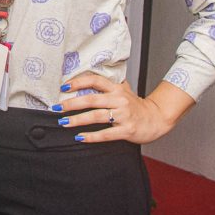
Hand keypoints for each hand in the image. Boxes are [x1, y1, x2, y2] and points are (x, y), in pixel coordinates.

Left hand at [55, 73, 193, 144]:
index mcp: (116, 88)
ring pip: (96, 116)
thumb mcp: (124, 90)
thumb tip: (86, 77)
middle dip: (71, 104)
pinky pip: (106, 134)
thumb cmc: (136, 105)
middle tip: (57, 108)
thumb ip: (108, 84)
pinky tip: (80, 137)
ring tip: (64, 122)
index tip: (64, 87)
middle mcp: (119, 100)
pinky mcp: (127, 130)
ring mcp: (123, 115)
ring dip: (77, 120)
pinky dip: (91, 136)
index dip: (78, 82)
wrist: (157, 119)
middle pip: (91, 99)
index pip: (95, 81)